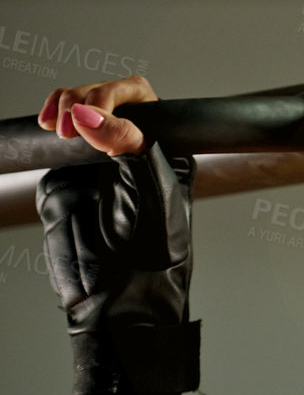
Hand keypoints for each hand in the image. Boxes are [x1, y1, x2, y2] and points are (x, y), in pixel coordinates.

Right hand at [35, 76, 199, 394]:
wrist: (118, 298)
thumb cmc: (151, 256)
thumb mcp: (149, 196)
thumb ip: (125, 150)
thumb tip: (90, 111)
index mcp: (163, 153)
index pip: (143, 100)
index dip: (115, 95)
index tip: (92, 115)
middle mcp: (132, 152)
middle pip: (108, 98)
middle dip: (85, 96)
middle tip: (68, 120)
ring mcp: (98, 162)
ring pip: (80, 111)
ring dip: (67, 104)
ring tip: (57, 122)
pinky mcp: (68, 175)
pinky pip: (60, 137)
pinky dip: (52, 120)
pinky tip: (48, 124)